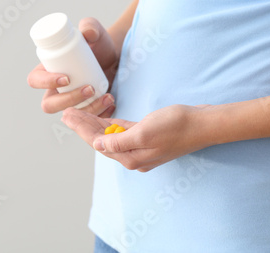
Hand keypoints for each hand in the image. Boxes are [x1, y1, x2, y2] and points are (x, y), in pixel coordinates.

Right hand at [27, 17, 118, 116]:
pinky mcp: (84, 109)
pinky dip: (99, 115)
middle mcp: (54, 89)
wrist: (115, 57)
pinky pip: (86, 119)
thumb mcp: (95, 31)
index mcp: (47, 69)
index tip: (66, 78)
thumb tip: (87, 33)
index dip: (46, 82)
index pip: (35, 80)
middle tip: (89, 89)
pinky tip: (111, 104)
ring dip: (87, 109)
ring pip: (69, 114)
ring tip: (106, 96)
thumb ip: (90, 26)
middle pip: (49, 104)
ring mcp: (69, 101)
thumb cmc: (98, 43)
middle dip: (68, 100)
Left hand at [61, 104, 217, 171]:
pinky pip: (124, 131)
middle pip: (102, 140)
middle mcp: (134, 155)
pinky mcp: (148, 136)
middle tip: (66, 113)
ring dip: (95, 124)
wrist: (203, 124)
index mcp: (131, 157)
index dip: (81, 129)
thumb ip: (120, 141)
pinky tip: (101, 118)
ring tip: (78, 113)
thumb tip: (98, 145)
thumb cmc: (177, 127)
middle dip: (84, 126)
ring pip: (112, 135)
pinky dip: (112, 124)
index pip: (99, 143)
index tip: (67, 116)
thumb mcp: (145, 133)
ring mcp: (141, 147)